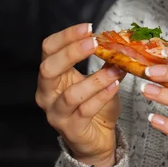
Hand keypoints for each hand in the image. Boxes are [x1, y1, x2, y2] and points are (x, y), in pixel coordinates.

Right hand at [35, 23, 126, 166]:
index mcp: (51, 76)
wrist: (97, 139)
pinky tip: (115, 86)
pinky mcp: (71, 129)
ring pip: (71, 94)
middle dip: (72, 53)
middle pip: (48, 68)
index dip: (66, 36)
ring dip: (96, 79)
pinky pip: (85, 111)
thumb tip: (121, 40)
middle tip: (95, 43)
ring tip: (116, 69)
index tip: (88, 27)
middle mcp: (47, 94)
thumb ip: (105, 60)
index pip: (48, 49)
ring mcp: (56, 113)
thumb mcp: (98, 78)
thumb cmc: (95, 105)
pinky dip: (102, 96)